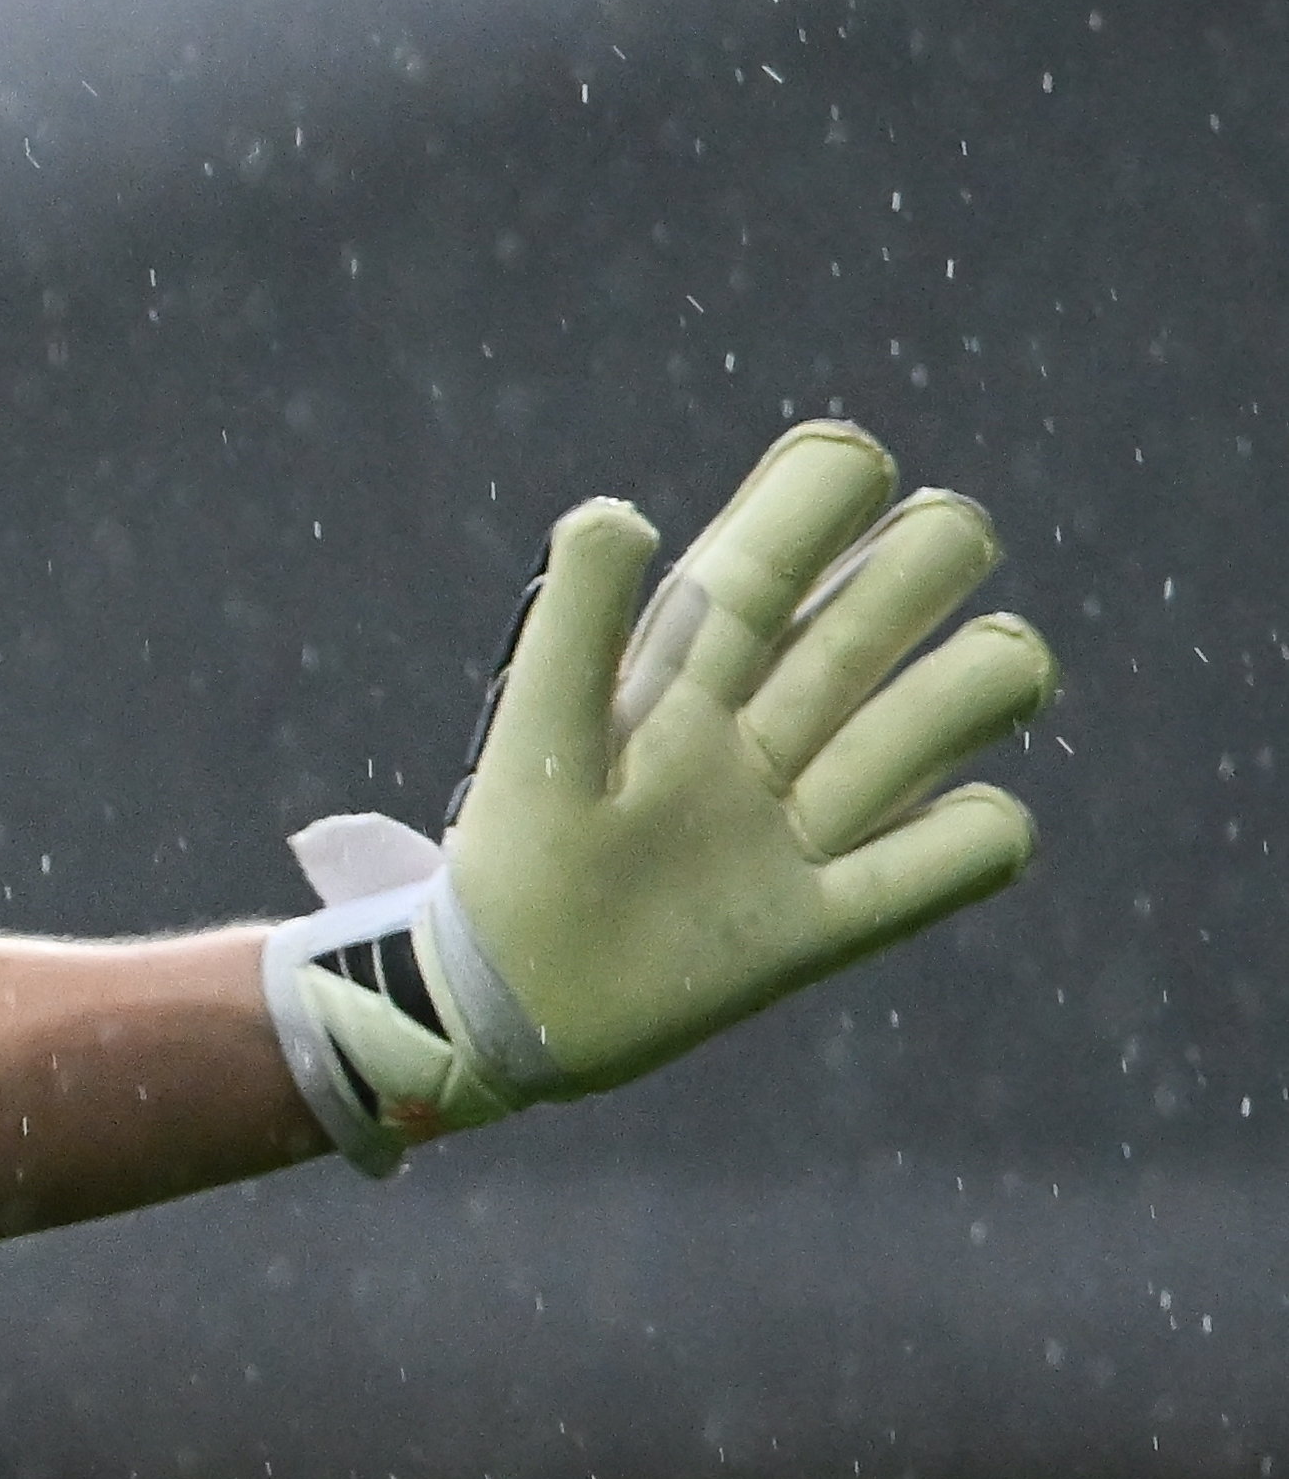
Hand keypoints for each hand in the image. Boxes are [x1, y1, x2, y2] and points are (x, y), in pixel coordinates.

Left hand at [263, 418, 1050, 1166]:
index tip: (849, 466)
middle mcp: (764, 726)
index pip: (779, 544)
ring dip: (967, 692)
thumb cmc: (511, 860)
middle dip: (923, 563)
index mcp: (686, 670)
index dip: (826, 486)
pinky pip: (968, 854)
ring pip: (962, 698)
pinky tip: (932, 837)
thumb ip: (574, 628)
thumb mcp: (541, 737)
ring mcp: (807, 819)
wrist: (498, 1012)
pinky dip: (980, 834)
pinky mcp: (830, 922)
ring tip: (903, 733)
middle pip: (898, 591)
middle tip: (896, 590)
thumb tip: (616, 511)